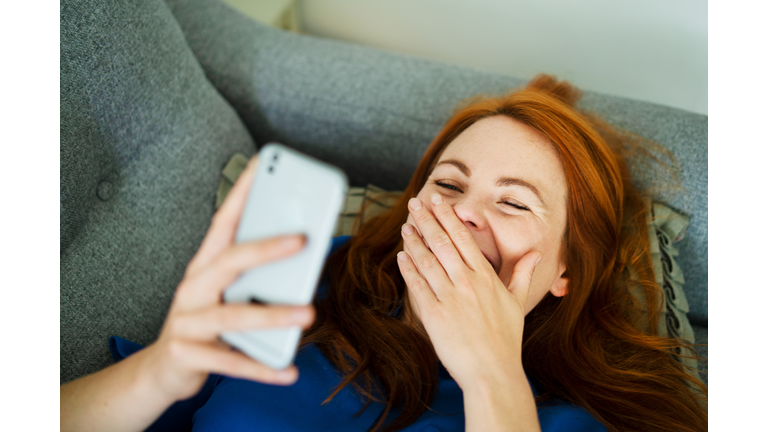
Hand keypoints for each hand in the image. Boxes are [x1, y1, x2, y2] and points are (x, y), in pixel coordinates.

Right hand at [142, 155, 314, 401]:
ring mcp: (186, 322)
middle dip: (265, 248)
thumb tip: (306, 260)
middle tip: (302, 239)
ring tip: (308, 314)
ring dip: (272, 314)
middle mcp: (192, 288)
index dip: (240, 194)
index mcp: (204, 267)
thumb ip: (254, 277)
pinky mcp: (187, 355)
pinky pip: (230, 363)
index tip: (261, 166)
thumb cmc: (204, 322)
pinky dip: (261, 368)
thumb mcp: (225, 294)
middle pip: (229, 261)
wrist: (162, 370)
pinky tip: (289, 370)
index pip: (222, 223)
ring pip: (232, 315)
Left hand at [396, 193, 540, 388]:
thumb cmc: (506, 339)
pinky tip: (402, 256)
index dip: (448, 216)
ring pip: (427, 261)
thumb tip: (536, 253)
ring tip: (405, 226)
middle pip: (442, 242)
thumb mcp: (518, 303)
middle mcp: (467, 282)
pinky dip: (408, 269)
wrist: (493, 372)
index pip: (463, 238)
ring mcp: (450, 298)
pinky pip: (418, 286)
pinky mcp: (434, 315)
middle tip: (415, 202)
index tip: (437, 201)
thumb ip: (523, 274)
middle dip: (427, 219)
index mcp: (486, 277)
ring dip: (414, 241)